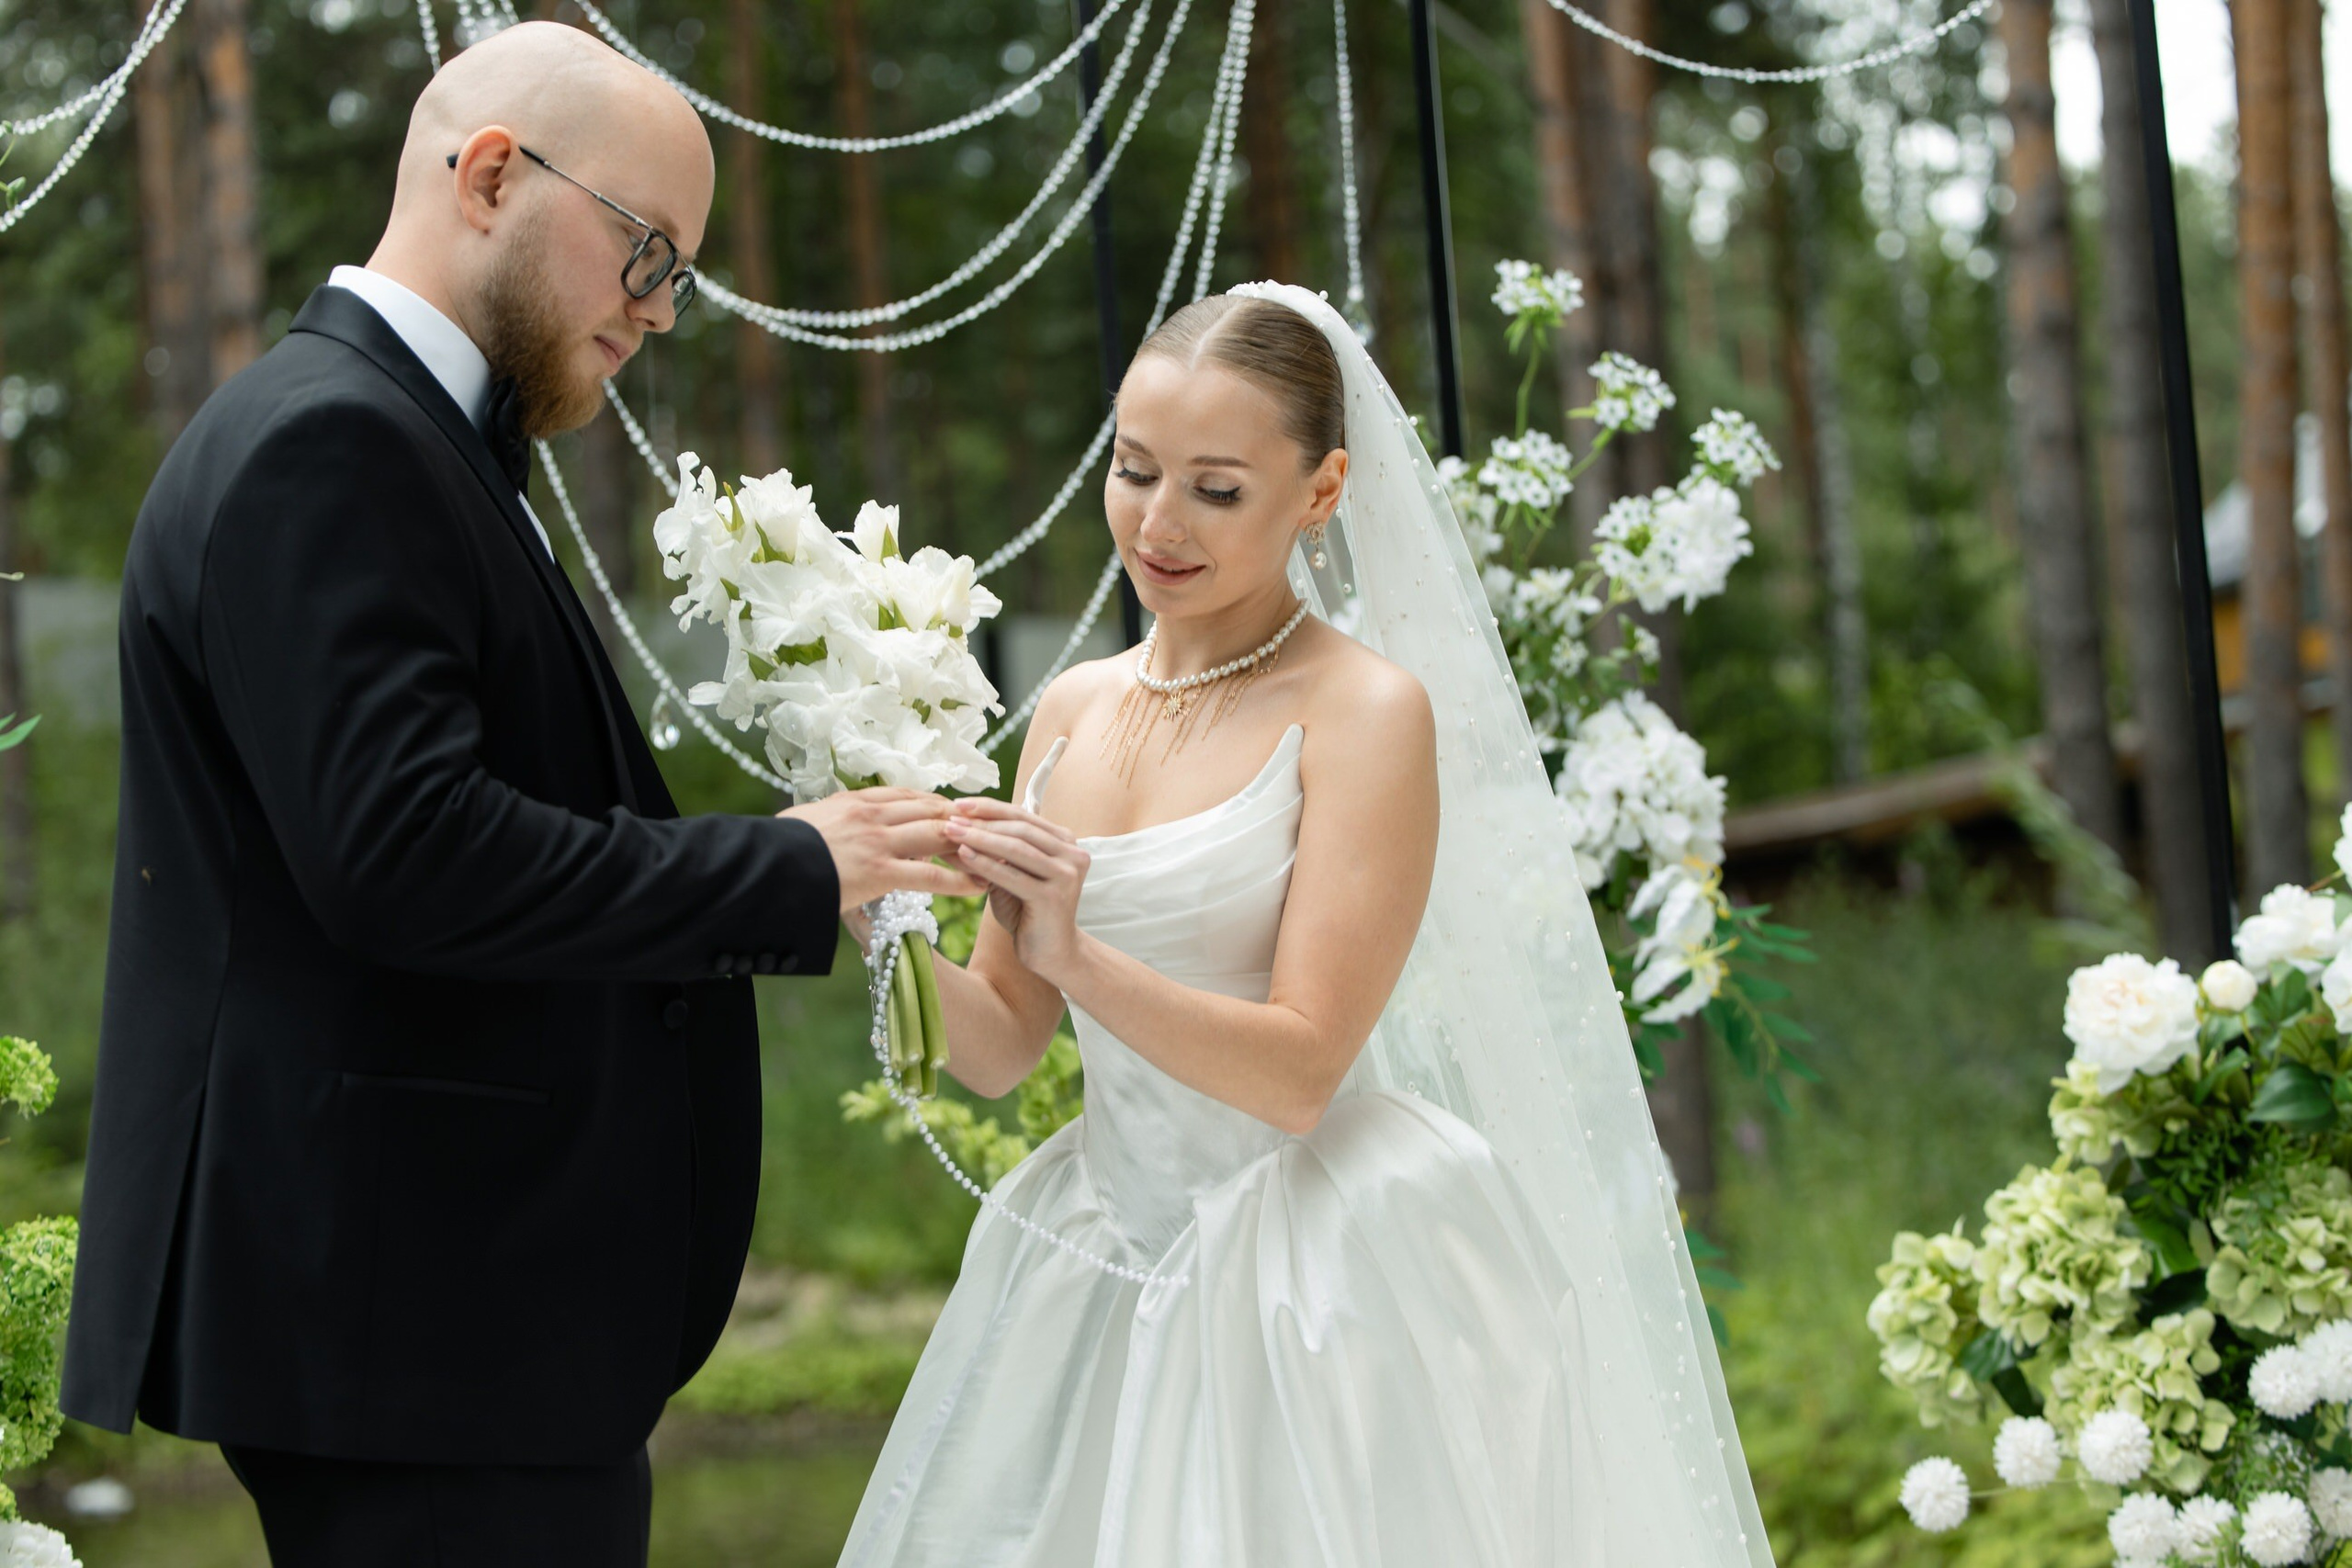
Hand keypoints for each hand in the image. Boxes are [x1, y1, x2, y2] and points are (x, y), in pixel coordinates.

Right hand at [781, 787, 983, 911]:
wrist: (763, 865)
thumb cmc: (777, 849)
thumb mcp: (805, 822)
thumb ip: (827, 820)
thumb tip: (826, 824)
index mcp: (854, 801)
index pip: (907, 795)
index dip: (935, 804)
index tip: (954, 812)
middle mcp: (871, 815)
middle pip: (930, 809)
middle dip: (961, 820)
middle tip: (985, 832)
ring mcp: (878, 842)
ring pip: (937, 834)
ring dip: (968, 844)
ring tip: (992, 855)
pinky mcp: (879, 872)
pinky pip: (930, 874)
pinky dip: (960, 879)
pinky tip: (979, 884)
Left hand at [945, 798, 1089, 980]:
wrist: (1051, 954)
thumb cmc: (1028, 913)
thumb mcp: (1012, 875)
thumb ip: (995, 853)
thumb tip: (957, 827)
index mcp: (1065, 843)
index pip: (1024, 815)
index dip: (990, 807)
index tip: (959, 804)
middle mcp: (1073, 854)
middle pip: (1020, 828)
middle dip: (982, 820)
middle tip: (950, 817)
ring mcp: (1066, 875)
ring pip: (1017, 848)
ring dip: (980, 837)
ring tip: (951, 832)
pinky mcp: (1054, 897)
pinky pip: (1012, 875)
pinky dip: (985, 863)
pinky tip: (963, 855)